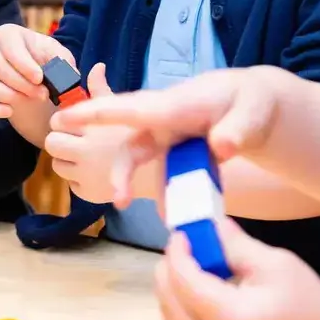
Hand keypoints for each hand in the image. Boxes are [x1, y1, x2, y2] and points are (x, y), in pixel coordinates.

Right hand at [0, 23, 72, 118]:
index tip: (40, 78)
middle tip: (43, 94)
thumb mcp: (56, 54)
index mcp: (7, 34)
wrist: (31, 72)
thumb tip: (69, 74)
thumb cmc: (42, 58)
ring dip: (11, 96)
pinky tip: (10, 111)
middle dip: (23, 85)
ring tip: (32, 99)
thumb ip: (63, 61)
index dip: (25, 65)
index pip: (11, 49)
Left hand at [43, 64, 126, 203]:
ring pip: (57, 165)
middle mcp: (87, 151)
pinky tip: (95, 173)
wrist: (156, 170)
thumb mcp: (122, 108)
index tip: (72, 125)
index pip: (57, 122)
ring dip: (67, 161)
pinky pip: (70, 184)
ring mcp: (87, 174)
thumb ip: (102, 90)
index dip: (62, 123)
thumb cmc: (137, 135)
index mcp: (92, 128)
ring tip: (86, 158)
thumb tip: (96, 66)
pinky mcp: (88, 193)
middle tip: (75, 143)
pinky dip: (79, 180)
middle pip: (51, 144)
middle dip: (60, 143)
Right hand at [49, 66, 288, 205]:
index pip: (131, 109)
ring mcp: (167, 138)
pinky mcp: (175, 153)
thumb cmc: (251, 101)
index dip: (96, 113)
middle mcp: (163, 121)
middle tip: (119, 200)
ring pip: (144, 163)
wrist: (253, 106)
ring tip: (163, 217)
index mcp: (175, 106)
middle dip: (121, 171)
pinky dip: (170, 194)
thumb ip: (238, 130)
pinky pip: (164, 174)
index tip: (66, 117)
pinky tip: (180, 212)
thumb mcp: (253, 112)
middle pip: (131, 145)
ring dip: (144, 188)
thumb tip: (220, 146)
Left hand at [156, 216, 319, 319]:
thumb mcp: (273, 263)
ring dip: (169, 295)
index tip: (180, 234)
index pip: (187, 283)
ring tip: (177, 268)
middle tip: (176, 248)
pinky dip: (178, 314)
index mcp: (231, 317)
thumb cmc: (303, 299)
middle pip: (173, 305)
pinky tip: (186, 293)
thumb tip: (208, 224)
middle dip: (168, 273)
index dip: (178, 256)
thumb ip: (235, 245)